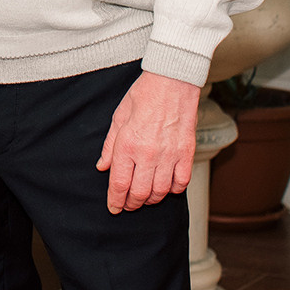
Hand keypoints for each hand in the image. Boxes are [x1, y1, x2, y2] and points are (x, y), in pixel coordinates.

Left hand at [96, 71, 200, 212]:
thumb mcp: (118, 117)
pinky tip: (167, 187)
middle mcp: (148, 153)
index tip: (114, 207)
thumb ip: (109, 145)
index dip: (115, 200)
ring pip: (161, 191)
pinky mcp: (186, 153)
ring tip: (145, 198)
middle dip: (132, 204)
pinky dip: (173, 190)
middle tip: (128, 205)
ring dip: (151, 199)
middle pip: (140, 193)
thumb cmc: (143, 96)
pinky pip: (181, 182)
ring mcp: (169, 155)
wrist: (172, 82)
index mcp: (127, 144)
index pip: (119, 183)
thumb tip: (102, 167)